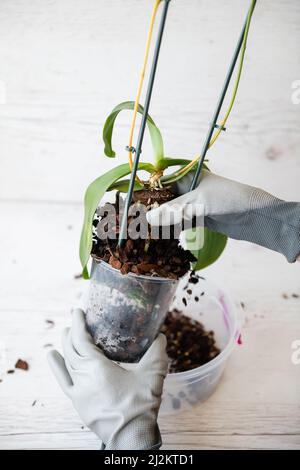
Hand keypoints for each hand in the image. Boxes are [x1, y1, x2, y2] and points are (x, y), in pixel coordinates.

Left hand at [47, 309, 167, 449]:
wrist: (131, 437)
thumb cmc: (140, 407)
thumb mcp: (153, 376)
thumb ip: (157, 354)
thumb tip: (161, 338)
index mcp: (98, 368)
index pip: (82, 340)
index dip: (78, 324)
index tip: (78, 312)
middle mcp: (84, 377)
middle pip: (72, 349)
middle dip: (72, 332)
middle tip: (76, 320)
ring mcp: (78, 391)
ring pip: (67, 362)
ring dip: (65, 345)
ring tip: (66, 333)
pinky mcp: (77, 402)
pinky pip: (62, 380)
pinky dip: (56, 366)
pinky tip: (52, 355)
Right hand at [147, 170, 299, 262]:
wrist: (256, 215)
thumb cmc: (229, 199)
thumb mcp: (199, 203)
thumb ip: (173, 211)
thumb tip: (147, 219)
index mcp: (188, 176)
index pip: (161, 182)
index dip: (145, 192)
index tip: (130, 203)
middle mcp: (189, 188)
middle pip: (164, 199)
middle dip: (150, 209)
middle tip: (133, 220)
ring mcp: (194, 204)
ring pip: (170, 212)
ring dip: (159, 221)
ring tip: (141, 230)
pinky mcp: (199, 218)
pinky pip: (180, 222)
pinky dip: (170, 228)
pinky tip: (159, 236)